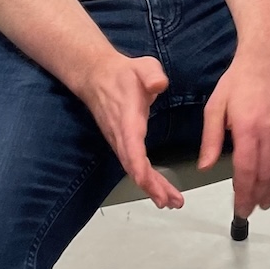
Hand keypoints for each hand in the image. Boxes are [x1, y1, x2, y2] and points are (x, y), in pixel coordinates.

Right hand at [79, 52, 181, 209]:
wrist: (96, 76)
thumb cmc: (123, 73)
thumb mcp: (143, 66)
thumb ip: (152, 75)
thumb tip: (159, 85)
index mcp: (128, 117)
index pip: (131, 145)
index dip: (138, 165)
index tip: (148, 181)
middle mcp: (121, 135)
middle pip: (133, 166)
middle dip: (152, 186)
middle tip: (172, 202)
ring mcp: (119, 141)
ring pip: (134, 170)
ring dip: (152, 188)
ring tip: (171, 202)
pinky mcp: (122, 144)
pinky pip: (134, 166)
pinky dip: (147, 181)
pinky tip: (159, 190)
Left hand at [200, 51, 269, 219]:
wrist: (266, 59)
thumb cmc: (238, 81)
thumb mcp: (215, 107)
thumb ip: (211, 139)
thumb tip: (205, 166)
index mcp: (247, 129)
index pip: (246, 171)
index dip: (243, 193)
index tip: (239, 208)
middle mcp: (269, 133)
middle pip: (264, 175)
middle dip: (256, 197)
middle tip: (249, 211)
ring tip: (265, 203)